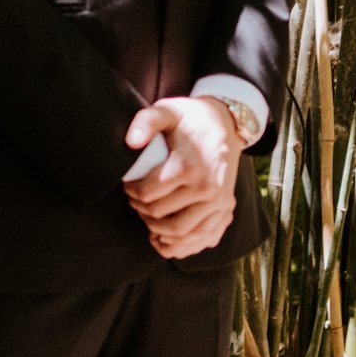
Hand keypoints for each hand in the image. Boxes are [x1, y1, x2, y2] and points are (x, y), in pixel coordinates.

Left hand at [124, 95, 242, 259]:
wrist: (227, 125)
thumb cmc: (191, 119)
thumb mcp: (168, 110)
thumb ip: (146, 121)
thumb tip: (131, 142)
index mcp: (188, 167)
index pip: (148, 195)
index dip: (131, 193)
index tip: (128, 187)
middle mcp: (207, 189)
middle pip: (161, 216)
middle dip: (141, 212)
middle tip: (136, 201)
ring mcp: (219, 203)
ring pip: (180, 234)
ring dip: (157, 231)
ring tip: (147, 218)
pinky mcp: (226, 210)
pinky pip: (201, 239)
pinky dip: (181, 246)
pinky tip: (164, 238)